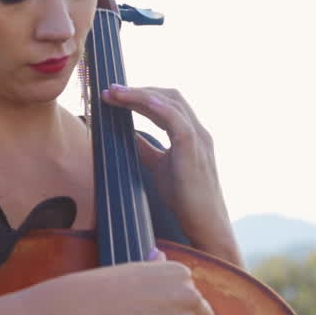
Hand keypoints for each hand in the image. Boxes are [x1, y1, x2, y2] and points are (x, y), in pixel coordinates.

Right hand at [47, 255, 222, 314]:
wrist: (81, 310)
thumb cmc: (101, 289)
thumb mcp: (133, 268)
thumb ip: (154, 265)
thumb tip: (159, 254)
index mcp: (179, 273)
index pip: (196, 293)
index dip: (180, 307)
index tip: (160, 313)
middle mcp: (188, 294)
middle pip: (207, 314)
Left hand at [100, 84, 240, 264]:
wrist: (205, 224)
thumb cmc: (185, 198)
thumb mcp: (159, 167)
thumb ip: (145, 149)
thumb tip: (125, 135)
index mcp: (191, 133)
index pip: (166, 103)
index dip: (141, 95)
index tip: (115, 94)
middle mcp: (197, 131)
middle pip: (169, 96)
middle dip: (139, 90)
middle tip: (111, 90)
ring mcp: (198, 139)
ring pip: (170, 103)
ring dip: (140, 95)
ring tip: (115, 94)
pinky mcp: (193, 150)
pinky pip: (176, 121)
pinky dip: (158, 107)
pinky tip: (140, 100)